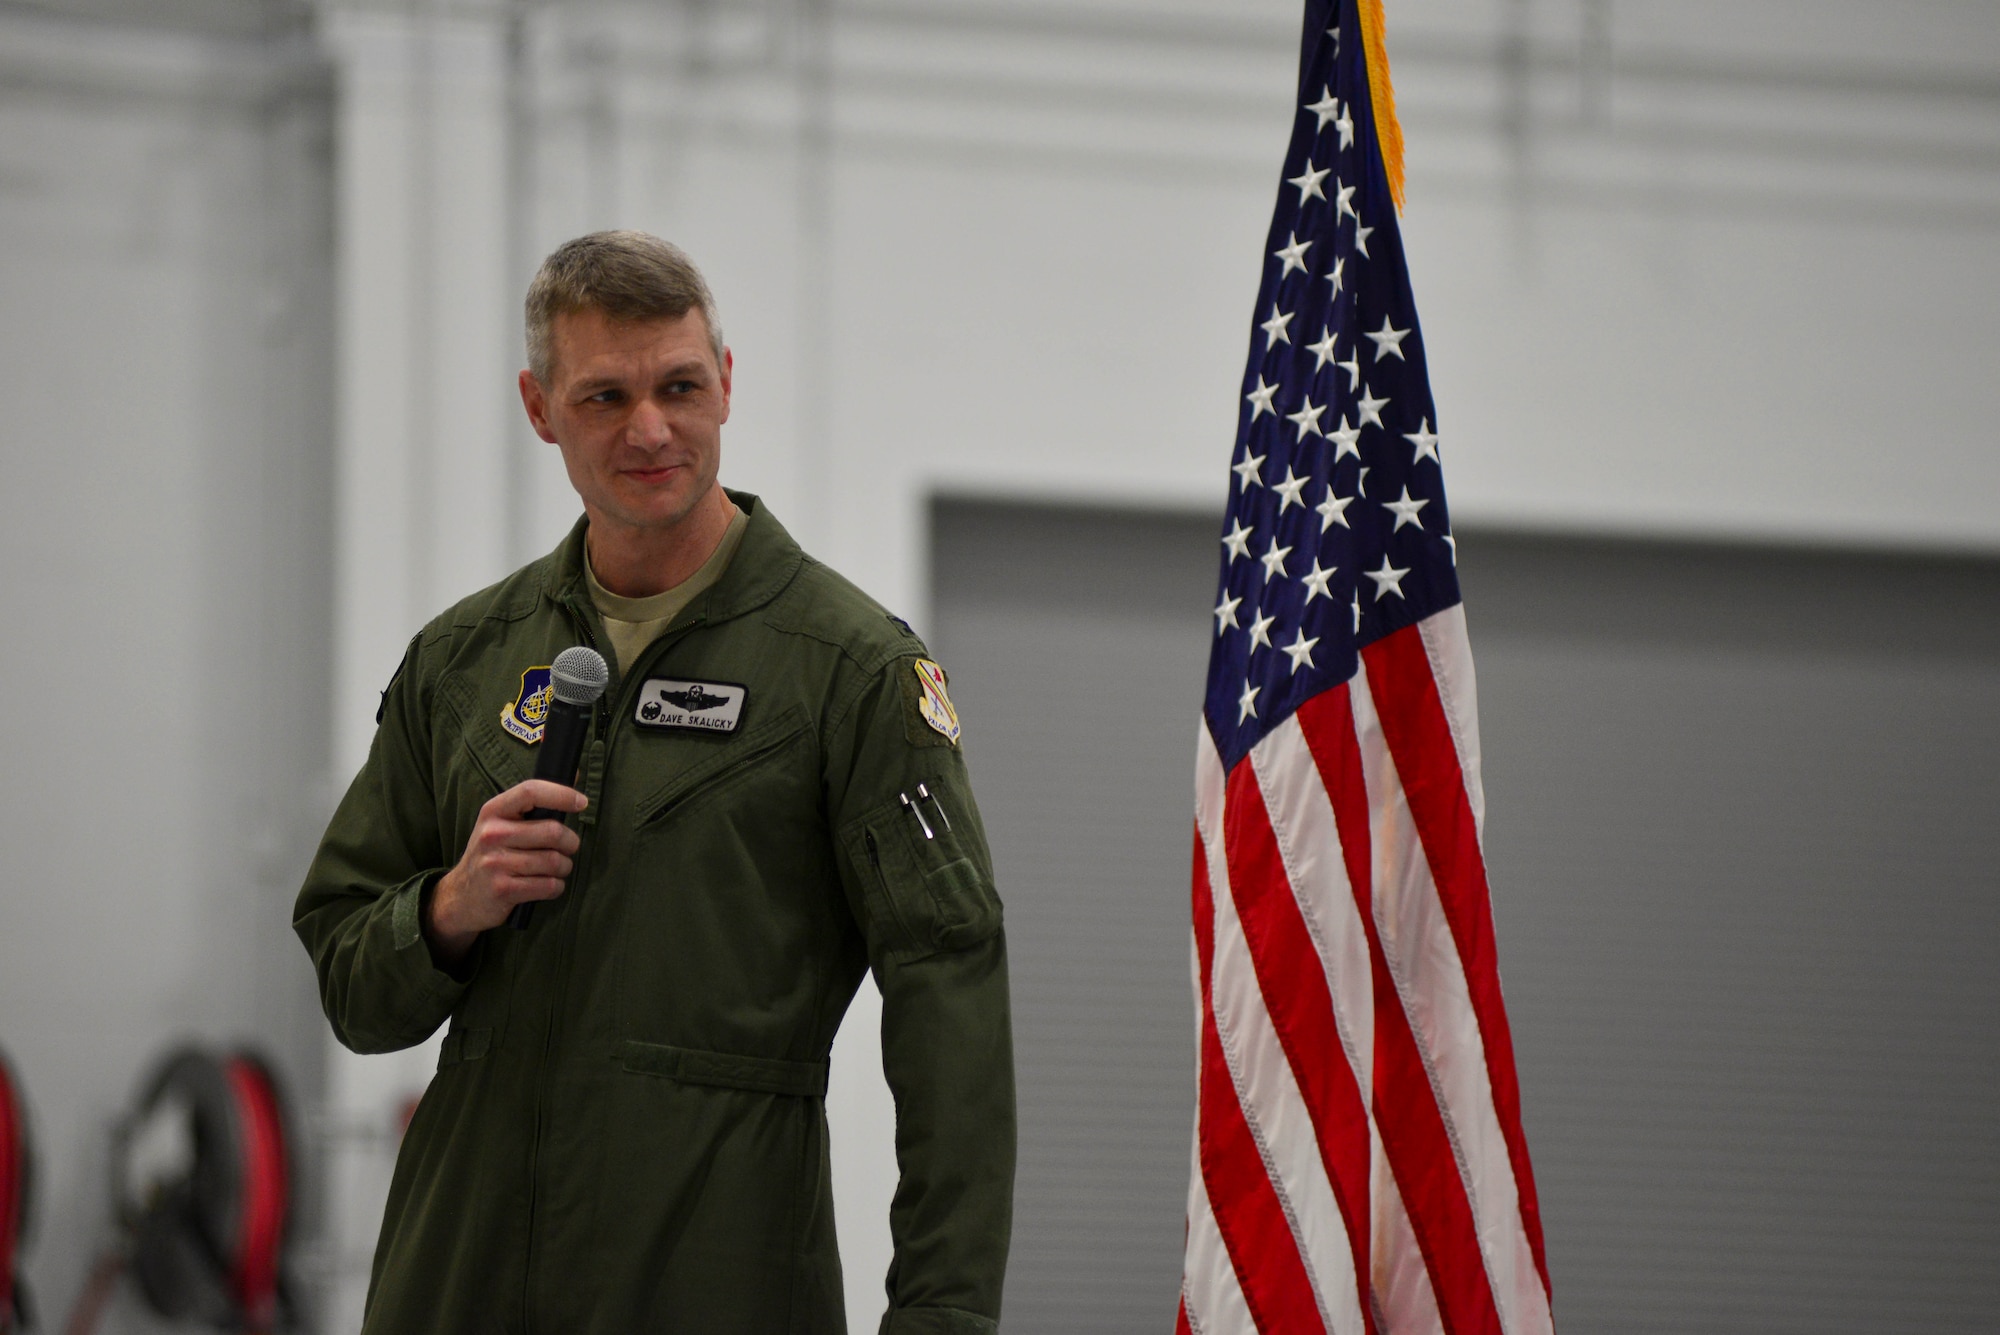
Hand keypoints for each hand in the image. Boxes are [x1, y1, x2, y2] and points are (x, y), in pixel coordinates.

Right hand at [424, 779, 587, 964]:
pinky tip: (547, 885)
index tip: (582, 802)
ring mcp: (495, 862)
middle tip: (567, 848)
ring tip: (555, 869)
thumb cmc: (492, 854)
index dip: (561, 794)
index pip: (531, 791)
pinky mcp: (503, 889)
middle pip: (553, 832)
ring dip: (564, 867)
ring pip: (554, 861)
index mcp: (493, 811)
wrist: (461, 897)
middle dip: (570, 843)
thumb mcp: (502, 823)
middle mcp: (492, 834)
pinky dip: (556, 887)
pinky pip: (549, 885)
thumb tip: (575, 773)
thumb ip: (534, 803)